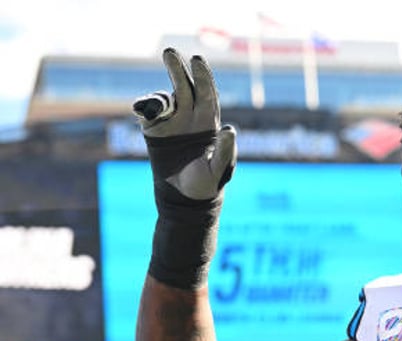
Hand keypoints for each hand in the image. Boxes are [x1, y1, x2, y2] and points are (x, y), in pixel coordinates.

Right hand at [133, 48, 235, 199]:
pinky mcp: (153, 130)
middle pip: (184, 87)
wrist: (184, 198)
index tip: (197, 59)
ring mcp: (171, 121)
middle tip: (169, 52)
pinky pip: (147, 112)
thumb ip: (225, 150)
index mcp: (210, 121)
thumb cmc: (207, 183)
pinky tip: (142, 110)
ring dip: (158, 97)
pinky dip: (143, 106)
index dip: (202, 76)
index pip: (207, 93)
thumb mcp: (220, 169)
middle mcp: (190, 116)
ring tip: (154, 108)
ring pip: (164, 99)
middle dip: (177, 69)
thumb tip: (230, 129)